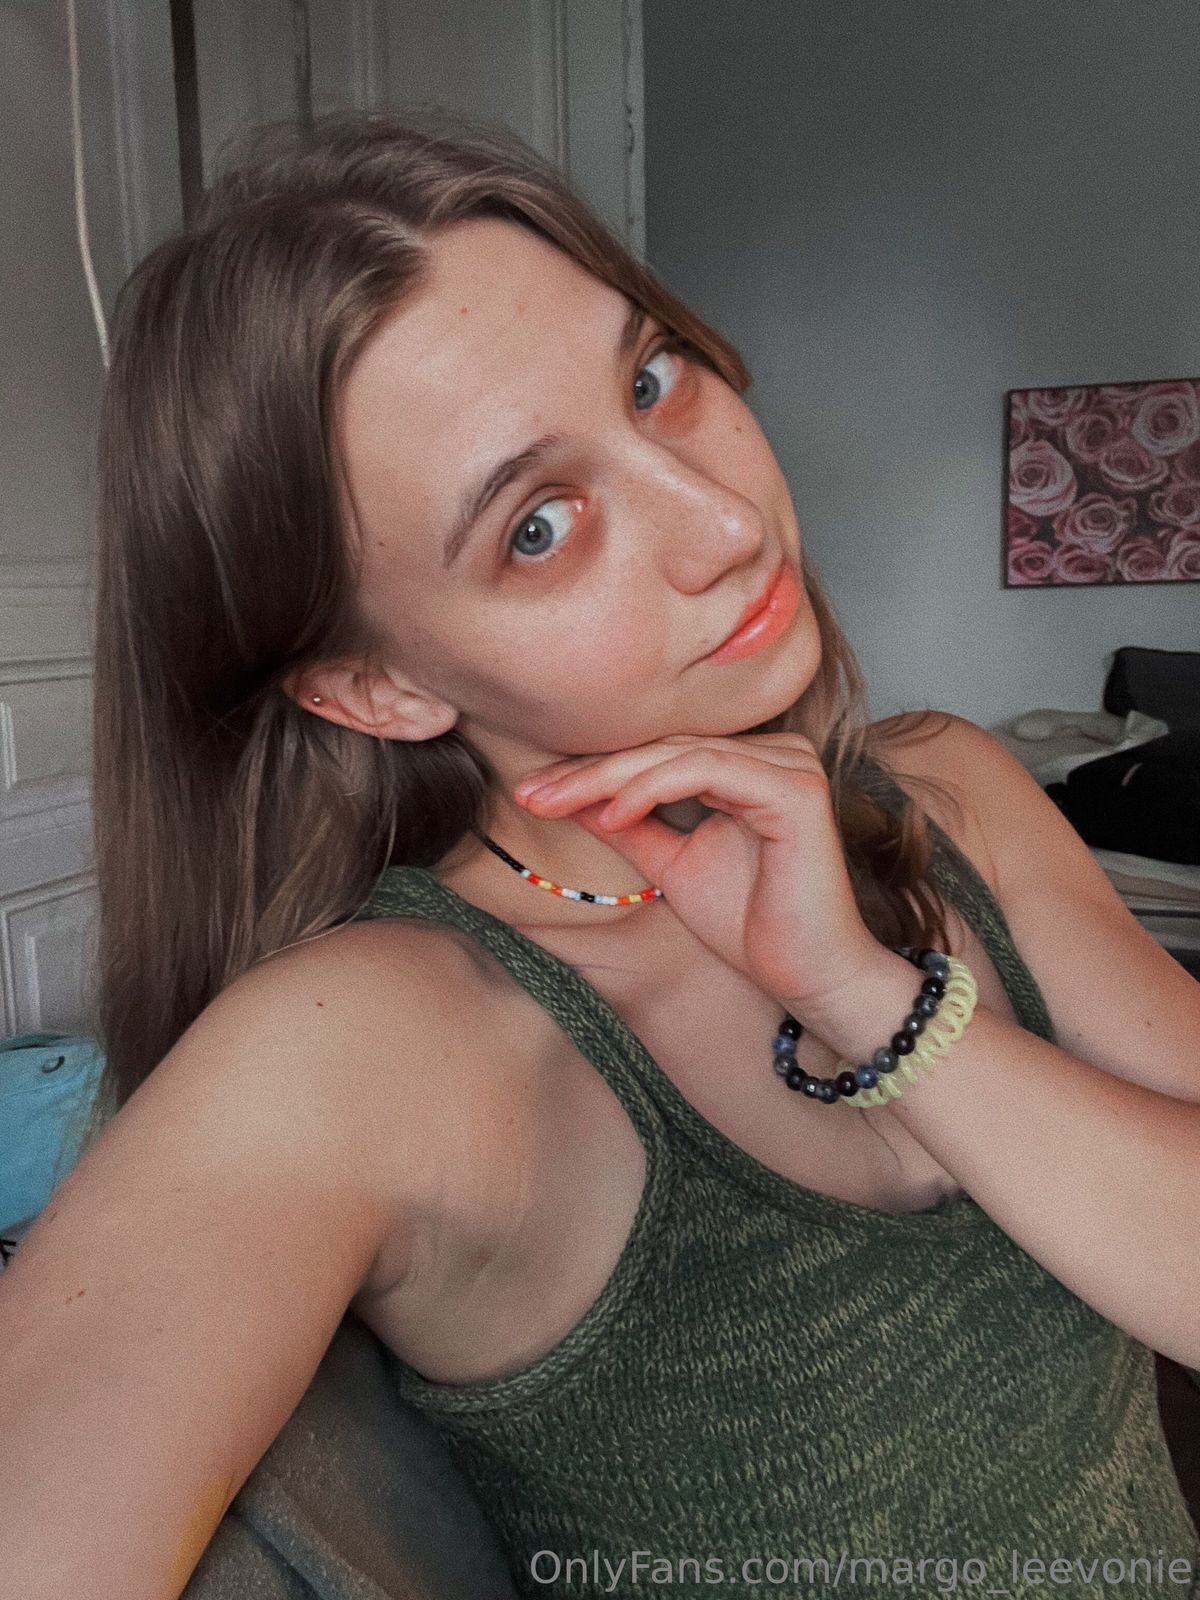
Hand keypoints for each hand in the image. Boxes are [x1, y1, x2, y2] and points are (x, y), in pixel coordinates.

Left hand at [514, 733, 887, 1023]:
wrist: (809, 976)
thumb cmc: (751, 924)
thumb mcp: (671, 864)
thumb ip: (629, 824)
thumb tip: (567, 798)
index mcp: (749, 764)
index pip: (658, 753)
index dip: (590, 771)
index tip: (531, 795)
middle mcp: (775, 752)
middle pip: (663, 747)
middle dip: (587, 772)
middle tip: (530, 794)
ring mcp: (789, 764)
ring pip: (678, 753)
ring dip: (609, 778)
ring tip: (557, 803)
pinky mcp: (795, 788)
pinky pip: (706, 771)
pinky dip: (652, 788)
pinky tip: (612, 814)